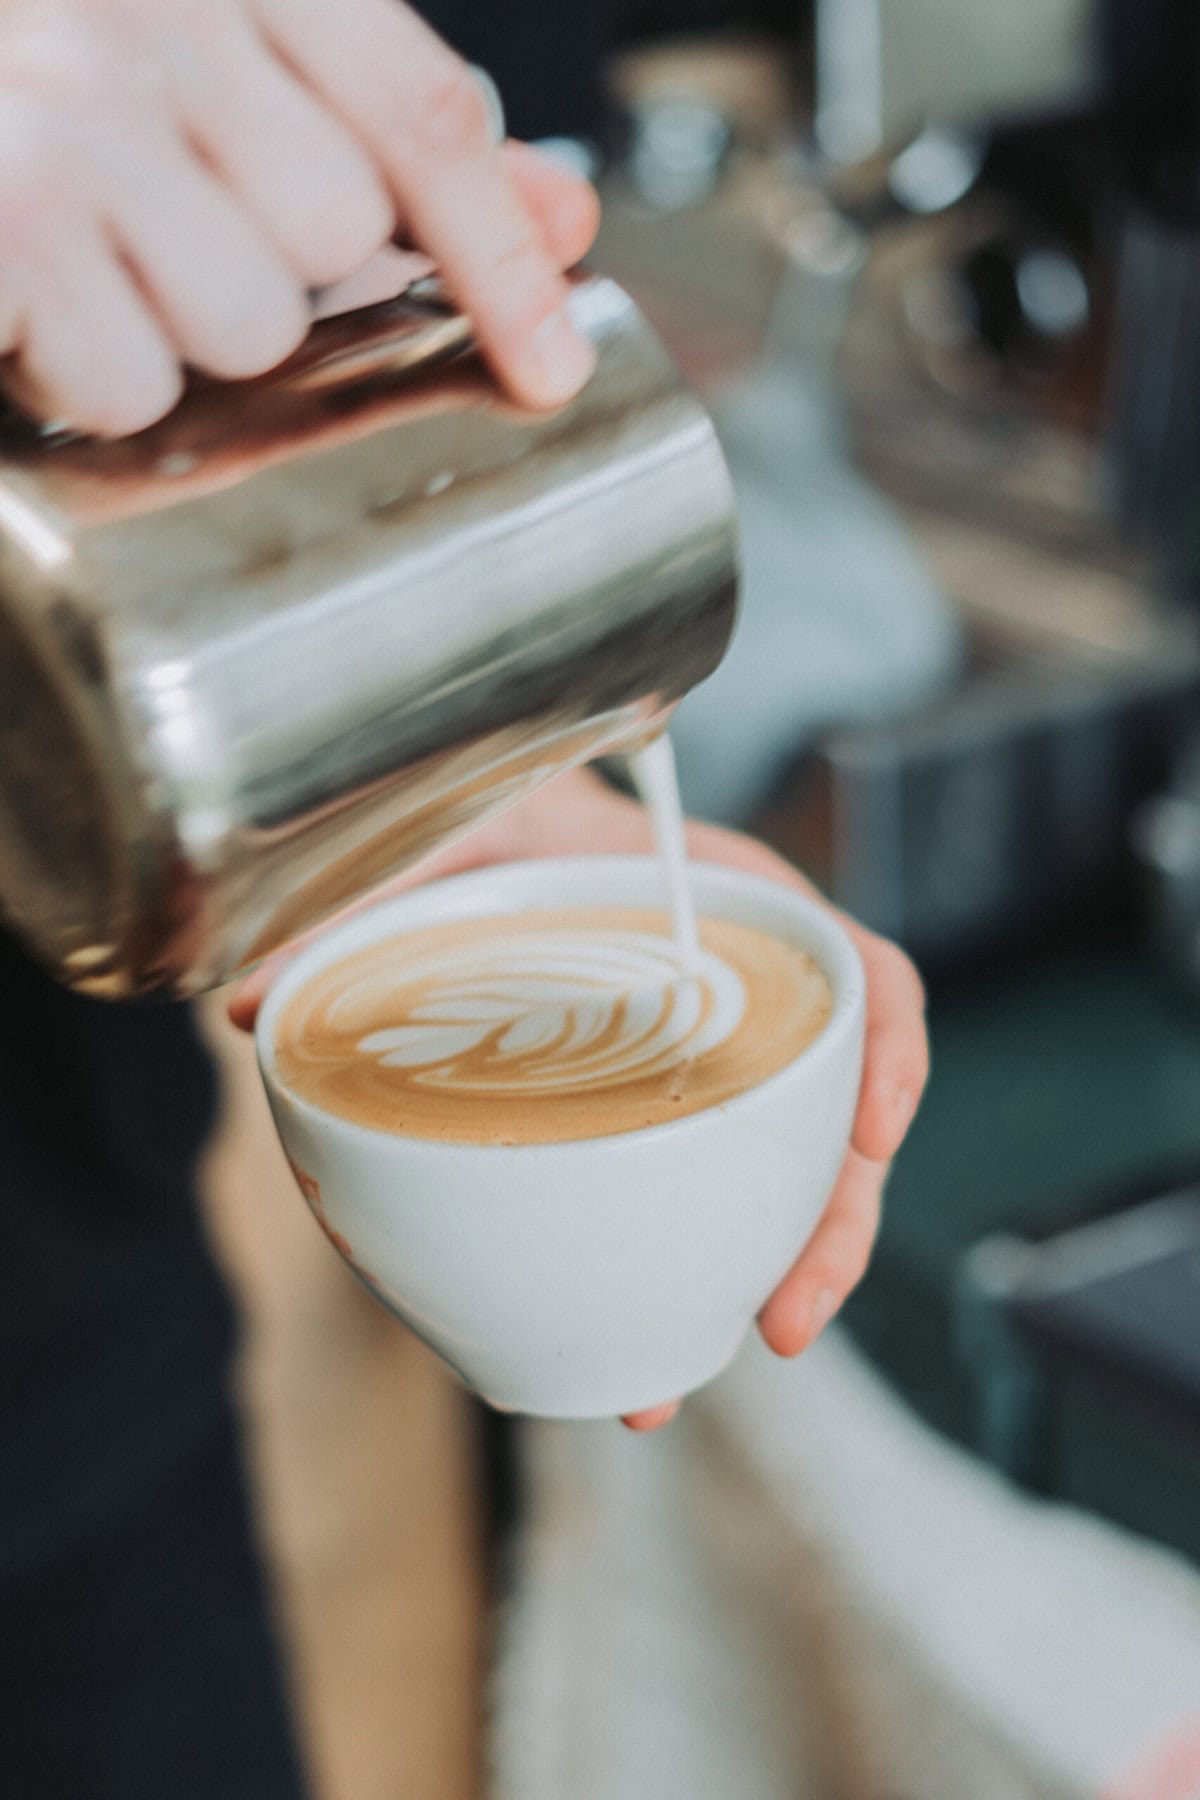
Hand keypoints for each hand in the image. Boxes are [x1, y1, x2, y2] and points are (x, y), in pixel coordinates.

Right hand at [0, 0, 598, 434]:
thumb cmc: (36, 54)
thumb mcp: (221, 45)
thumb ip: (393, 125)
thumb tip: (557, 217)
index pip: (421, 115)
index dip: (501, 258)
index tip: (548, 369)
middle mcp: (152, 16)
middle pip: (335, 242)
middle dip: (273, 270)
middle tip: (170, 228)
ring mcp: (69, 114)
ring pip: (245, 328)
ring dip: (176, 328)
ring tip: (95, 259)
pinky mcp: (3, 214)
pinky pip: (126, 381)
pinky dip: (83, 373)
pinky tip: (36, 303)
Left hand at [230, 769, 928, 1432]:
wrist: (493, 826)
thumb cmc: (493, 815)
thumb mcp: (441, 836)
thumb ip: (362, 902)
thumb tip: (252, 1006)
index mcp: (734, 902)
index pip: (861, 971)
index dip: (888, 1053)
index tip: (875, 1133)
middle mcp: (751, 987)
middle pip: (845, 1104)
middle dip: (837, 1221)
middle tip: (789, 1319)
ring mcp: (722, 1051)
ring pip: (795, 1165)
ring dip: (784, 1264)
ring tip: (730, 1351)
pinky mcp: (677, 1102)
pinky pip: (723, 1179)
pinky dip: (711, 1253)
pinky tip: (661, 1329)